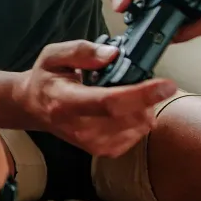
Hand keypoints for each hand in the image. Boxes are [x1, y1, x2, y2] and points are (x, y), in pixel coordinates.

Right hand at [14, 40, 178, 157]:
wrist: (34, 106)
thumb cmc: (46, 79)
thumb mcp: (53, 55)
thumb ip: (81, 50)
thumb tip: (113, 54)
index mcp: (64, 101)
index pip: (109, 102)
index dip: (142, 94)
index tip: (166, 84)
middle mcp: (78, 128)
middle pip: (130, 118)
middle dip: (147, 98)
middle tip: (138, 80)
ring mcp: (91, 143)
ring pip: (138, 128)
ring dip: (144, 108)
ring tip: (126, 94)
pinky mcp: (102, 150)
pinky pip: (136, 136)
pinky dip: (138, 119)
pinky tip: (125, 109)